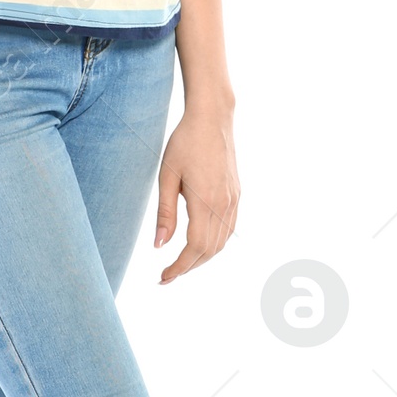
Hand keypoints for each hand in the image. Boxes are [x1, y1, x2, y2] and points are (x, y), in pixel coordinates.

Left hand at [153, 107, 238, 281]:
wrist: (213, 119)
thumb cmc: (185, 143)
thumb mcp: (167, 176)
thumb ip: (165, 213)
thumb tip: (159, 245)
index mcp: (205, 201)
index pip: (194, 247)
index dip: (179, 267)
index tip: (163, 277)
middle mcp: (224, 205)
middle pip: (209, 250)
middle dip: (188, 267)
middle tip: (167, 276)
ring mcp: (234, 200)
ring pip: (221, 243)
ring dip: (202, 258)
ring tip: (181, 263)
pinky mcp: (237, 195)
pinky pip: (229, 229)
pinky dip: (214, 244)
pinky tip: (199, 244)